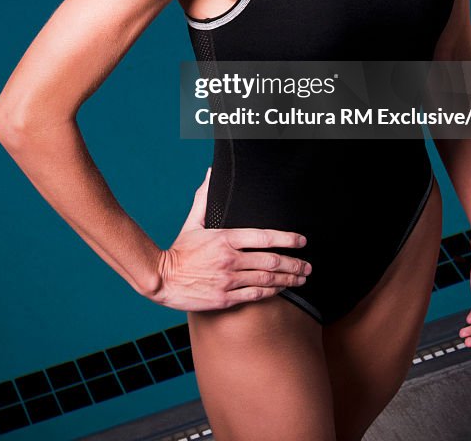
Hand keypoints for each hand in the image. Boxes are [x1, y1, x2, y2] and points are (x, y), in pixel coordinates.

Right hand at [153, 167, 311, 312]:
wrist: (162, 279)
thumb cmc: (180, 249)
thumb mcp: (193, 222)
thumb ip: (205, 197)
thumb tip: (211, 171)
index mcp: (225, 238)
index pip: (265, 237)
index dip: (287, 239)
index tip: (302, 241)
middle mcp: (230, 259)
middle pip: (271, 261)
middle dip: (294, 264)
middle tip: (308, 266)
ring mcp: (228, 280)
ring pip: (267, 280)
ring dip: (288, 279)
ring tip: (301, 279)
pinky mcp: (225, 298)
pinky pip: (255, 295)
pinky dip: (272, 292)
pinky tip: (281, 290)